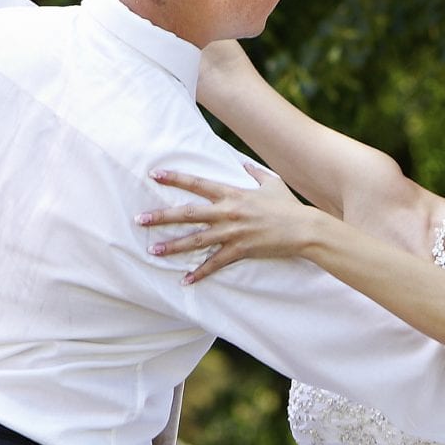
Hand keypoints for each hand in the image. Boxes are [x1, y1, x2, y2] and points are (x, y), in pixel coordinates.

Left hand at [141, 167, 315, 283]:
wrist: (305, 229)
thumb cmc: (289, 206)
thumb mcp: (272, 183)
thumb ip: (254, 172)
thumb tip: (242, 163)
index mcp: (233, 194)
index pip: (198, 184)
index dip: (175, 178)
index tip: (154, 174)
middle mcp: (228, 212)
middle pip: (188, 213)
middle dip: (162, 216)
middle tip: (139, 219)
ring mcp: (233, 232)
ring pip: (196, 240)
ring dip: (173, 246)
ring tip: (153, 250)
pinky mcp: (241, 250)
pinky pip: (216, 263)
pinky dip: (200, 273)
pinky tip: (185, 281)